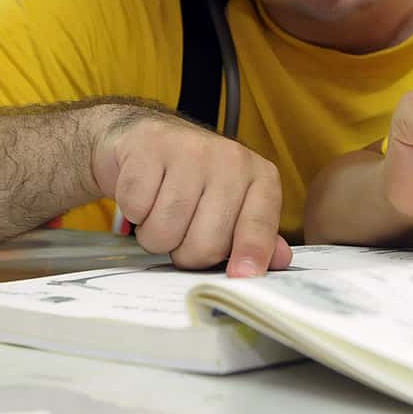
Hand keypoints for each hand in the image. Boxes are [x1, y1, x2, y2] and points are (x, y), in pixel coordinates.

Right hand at [92, 112, 291, 276]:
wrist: (145, 137)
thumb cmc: (193, 180)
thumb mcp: (232, 204)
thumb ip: (254, 234)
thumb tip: (278, 260)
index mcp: (259, 177)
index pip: (258, 225)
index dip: (250, 253)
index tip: (242, 276)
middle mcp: (230, 159)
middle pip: (206, 243)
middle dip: (185, 252)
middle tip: (182, 230)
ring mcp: (190, 150)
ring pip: (165, 231)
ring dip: (155, 235)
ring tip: (160, 211)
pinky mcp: (150, 148)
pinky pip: (136, 208)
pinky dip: (133, 211)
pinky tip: (144, 193)